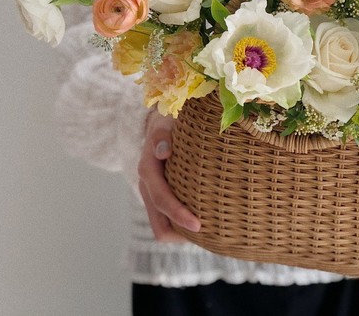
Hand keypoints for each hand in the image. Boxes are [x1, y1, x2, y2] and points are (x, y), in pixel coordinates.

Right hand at [138, 110, 200, 241]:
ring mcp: (153, 196)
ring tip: (210, 234)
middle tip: (210, 235)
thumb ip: (163, 135)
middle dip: (182, 234)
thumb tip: (165, 151)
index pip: (162, 200)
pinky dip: (183, 227)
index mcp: (148, 171)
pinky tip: (205, 223)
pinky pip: (169, 222)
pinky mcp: (161, 199)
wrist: (157, 125)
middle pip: (160, 226)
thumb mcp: (164, 124)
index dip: (179, 215)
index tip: (199, 225)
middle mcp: (147, 188)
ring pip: (163, 229)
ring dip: (183, 235)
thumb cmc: (167, 124)